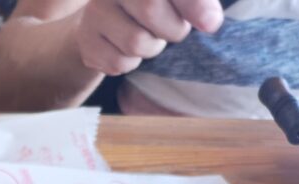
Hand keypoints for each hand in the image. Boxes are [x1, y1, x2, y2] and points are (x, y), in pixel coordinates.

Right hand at [76, 0, 223, 76]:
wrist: (100, 20)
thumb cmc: (146, 5)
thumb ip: (195, 2)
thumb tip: (212, 21)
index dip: (193, 4)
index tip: (212, 24)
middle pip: (151, 9)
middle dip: (173, 28)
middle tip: (175, 31)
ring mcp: (94, 13)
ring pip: (137, 43)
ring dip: (152, 48)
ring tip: (148, 38)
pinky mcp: (86, 43)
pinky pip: (120, 63)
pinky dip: (132, 63)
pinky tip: (127, 49)